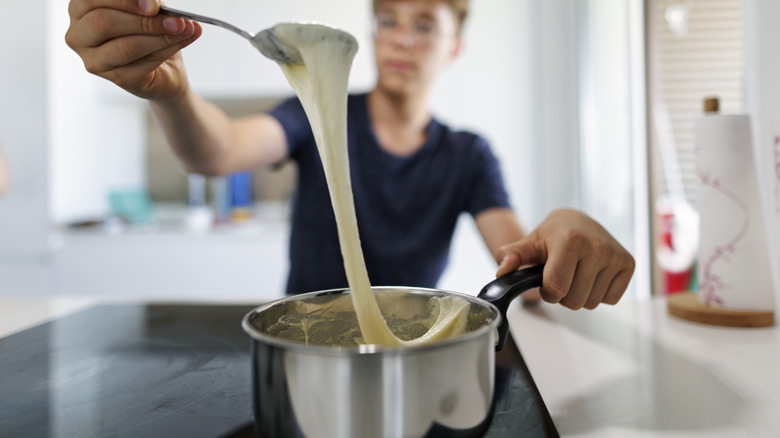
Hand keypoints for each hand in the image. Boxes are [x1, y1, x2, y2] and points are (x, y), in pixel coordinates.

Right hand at [65, 0, 201, 99]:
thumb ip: (149, 5)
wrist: (166, 69)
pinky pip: (142, 64)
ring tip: (184, 29)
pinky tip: (182, 40)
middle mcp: (79, 35)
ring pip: (125, 46)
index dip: (124, 0)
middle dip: (145, 20)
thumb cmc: (150, 33)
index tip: (153, 4)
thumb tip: (158, 6)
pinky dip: (167, 50)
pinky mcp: (116, 78)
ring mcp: (95, 61)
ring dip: (160, 37)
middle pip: (104, 22)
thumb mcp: (148, 10)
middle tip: (175, 20)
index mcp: (81, 9)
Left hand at [496, 209, 634, 309]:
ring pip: (592, 303)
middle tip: (562, 275)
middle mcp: (597, 247)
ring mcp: (615, 256)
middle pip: (574, 300)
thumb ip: (512, 256)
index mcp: (570, 241)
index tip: (546, 279)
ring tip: (576, 274)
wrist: (579, 220)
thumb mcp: (530, 243)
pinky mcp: (628, 263)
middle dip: (562, 295)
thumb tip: (502, 272)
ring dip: (580, 295)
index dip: (547, 292)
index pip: (556, 289)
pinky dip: (599, 293)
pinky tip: (592, 275)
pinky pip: (610, 299)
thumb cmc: (553, 234)